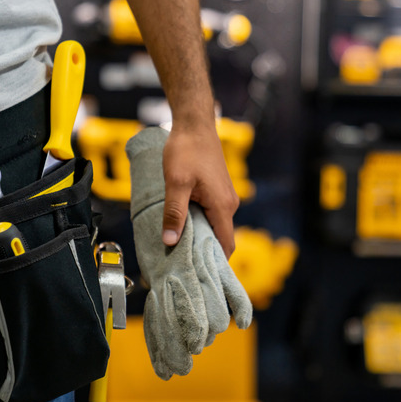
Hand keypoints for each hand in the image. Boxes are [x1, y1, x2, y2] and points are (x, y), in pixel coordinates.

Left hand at [127, 127, 251, 379]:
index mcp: (222, 206)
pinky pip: (211, 215)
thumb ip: (174, 213)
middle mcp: (228, 203)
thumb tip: (171, 242)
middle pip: (220, 238)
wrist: (194, 122)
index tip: (201, 279)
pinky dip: (200, 225)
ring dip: (200, 239)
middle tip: (183, 268)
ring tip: (178, 251)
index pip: (225, 245)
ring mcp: (224, 196)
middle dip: (205, 255)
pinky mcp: (217, 189)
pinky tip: (182, 227)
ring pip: (215, 226)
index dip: (216, 265)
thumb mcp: (175, 183)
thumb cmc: (186, 149)